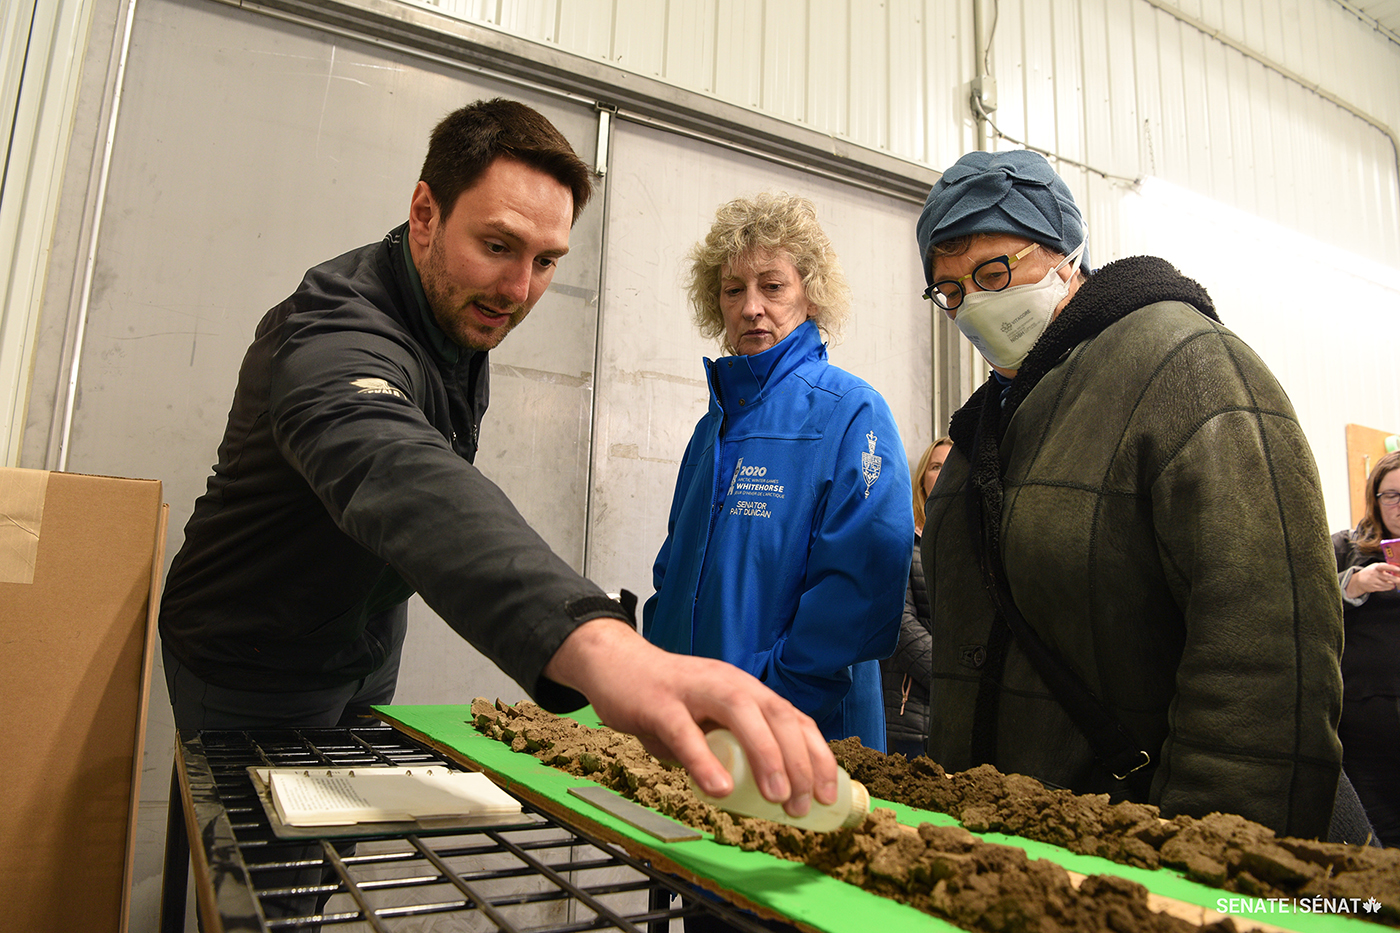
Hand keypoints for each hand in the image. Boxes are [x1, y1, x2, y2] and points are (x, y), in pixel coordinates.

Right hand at [542, 618, 837, 816]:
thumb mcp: (707, 722)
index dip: (815, 755)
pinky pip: (685, 732)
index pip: (793, 719)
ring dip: (765, 756)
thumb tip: (756, 794)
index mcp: (745, 689)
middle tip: (804, 804)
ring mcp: (695, 689)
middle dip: (798, 761)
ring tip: (777, 797)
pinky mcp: (659, 702)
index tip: (827, 793)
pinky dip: (704, 761)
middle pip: (776, 716)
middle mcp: (729, 683)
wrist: (614, 664)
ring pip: (741, 715)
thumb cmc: (665, 699)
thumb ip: (729, 750)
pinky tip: (717, 789)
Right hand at [1345, 562, 1399, 597]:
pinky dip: (1389, 587)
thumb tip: (1397, 568)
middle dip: (1397, 579)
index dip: (1392, 568)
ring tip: (1394, 583)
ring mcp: (1374, 582)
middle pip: (1388, 578)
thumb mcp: (1375, 566)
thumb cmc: (1370, 572)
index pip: (1384, 566)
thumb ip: (1385, 566)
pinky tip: (1390, 586)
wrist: (1358, 580)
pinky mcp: (1374, 588)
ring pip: (1388, 584)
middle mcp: (1374, 574)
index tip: (1399, 569)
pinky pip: (1385, 588)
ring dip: (1393, 584)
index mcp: (1376, 567)